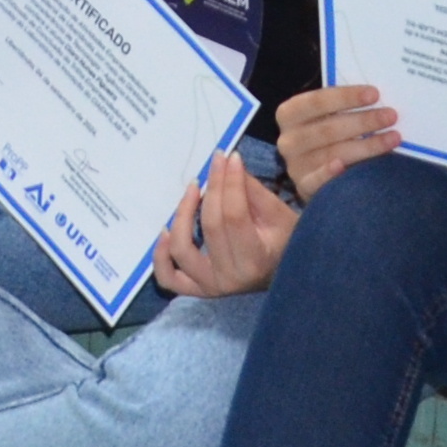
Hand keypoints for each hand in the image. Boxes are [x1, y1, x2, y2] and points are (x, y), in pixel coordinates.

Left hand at [151, 148, 301, 297]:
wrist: (286, 274)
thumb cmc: (286, 242)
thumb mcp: (278, 215)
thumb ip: (252, 190)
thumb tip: (227, 162)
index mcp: (256, 261)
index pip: (234, 215)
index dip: (229, 183)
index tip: (229, 157)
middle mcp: (231, 279)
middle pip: (210, 226)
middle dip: (212, 188)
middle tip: (216, 163)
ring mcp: (211, 287)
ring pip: (182, 249)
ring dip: (182, 215)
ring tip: (193, 189)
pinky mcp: (198, 289)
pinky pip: (168, 277)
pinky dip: (160, 256)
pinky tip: (165, 231)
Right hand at [270, 80, 401, 198]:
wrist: (316, 171)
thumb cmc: (328, 135)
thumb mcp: (327, 116)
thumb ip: (342, 106)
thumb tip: (375, 96)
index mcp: (289, 114)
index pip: (316, 101)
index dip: (346, 97)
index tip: (375, 94)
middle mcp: (288, 140)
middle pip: (327, 129)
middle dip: (363, 121)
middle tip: (391, 116)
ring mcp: (295, 165)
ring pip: (332, 154)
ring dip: (366, 146)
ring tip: (393, 138)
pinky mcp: (304, 187)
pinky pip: (317, 181)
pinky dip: (329, 173)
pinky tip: (345, 166)